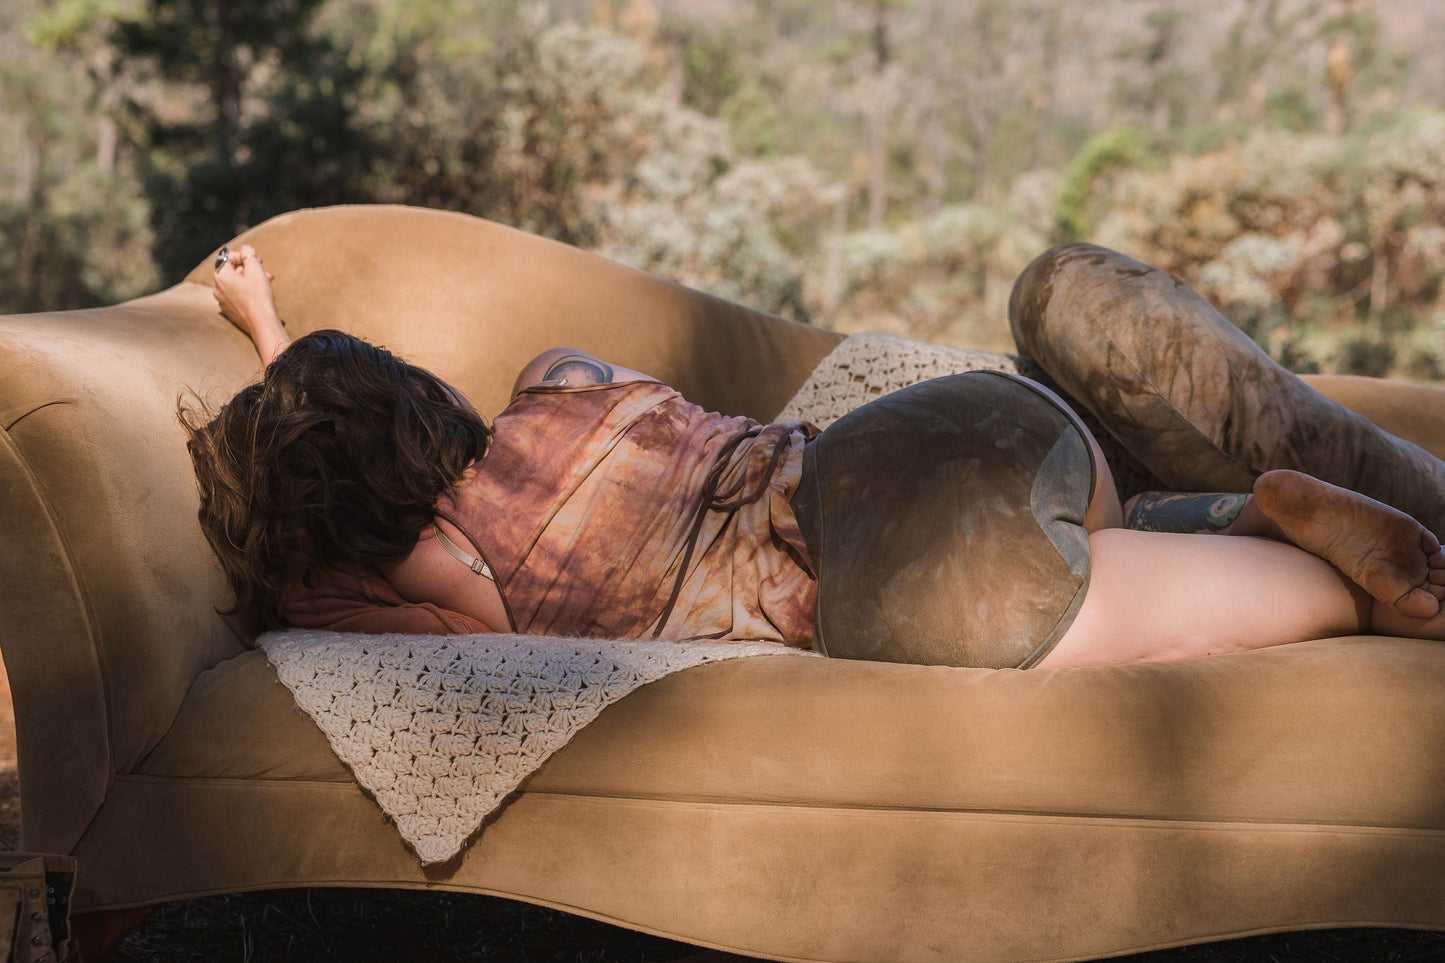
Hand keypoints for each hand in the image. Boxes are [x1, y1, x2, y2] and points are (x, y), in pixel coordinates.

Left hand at [213, 243, 290, 364]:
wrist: (262, 323)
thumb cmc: (259, 296)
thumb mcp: (255, 269)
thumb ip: (248, 254)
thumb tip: (245, 248)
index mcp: (220, 276)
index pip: (228, 256)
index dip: (244, 255)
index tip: (258, 260)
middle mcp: (217, 288)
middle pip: (233, 270)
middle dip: (250, 269)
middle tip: (265, 272)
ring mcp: (222, 301)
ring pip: (236, 284)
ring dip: (251, 280)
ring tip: (266, 283)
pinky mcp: (230, 311)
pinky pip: (237, 296)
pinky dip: (247, 292)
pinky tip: (260, 296)